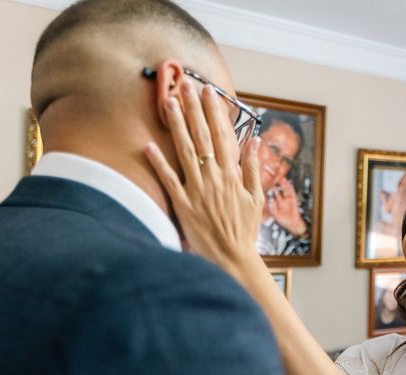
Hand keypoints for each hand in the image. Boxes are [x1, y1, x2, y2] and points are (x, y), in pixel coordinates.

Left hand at [144, 80, 263, 275]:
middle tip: (186, 85)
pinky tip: (149, 145)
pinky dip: (159, 163)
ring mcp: (197, 190)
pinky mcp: (183, 205)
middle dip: (194, 109)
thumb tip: (254, 142)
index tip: (210, 92)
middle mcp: (214, 177)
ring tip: (169, 102)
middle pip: (203, 137)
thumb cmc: (244, 230)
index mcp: (232, 175)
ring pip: (185, 151)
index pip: (223, 136)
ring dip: (177, 125)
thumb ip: (253, 169)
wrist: (232, 258)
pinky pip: (169, 180)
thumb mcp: (256, 198)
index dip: (215, 112)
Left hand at [268, 178, 306, 235]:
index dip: (274, 188)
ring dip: (285, 184)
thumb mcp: (276, 214)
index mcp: (280, 202)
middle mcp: (285, 199)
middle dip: (280, 183)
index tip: (272, 183)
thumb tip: (272, 200)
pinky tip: (289, 184)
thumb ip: (274, 208)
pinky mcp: (294, 202)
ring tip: (283, 178)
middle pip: (282, 189)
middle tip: (278, 176)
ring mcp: (289, 200)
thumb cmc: (284, 220)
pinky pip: (293, 194)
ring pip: (287, 190)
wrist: (292, 225)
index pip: (277, 193)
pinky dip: (291, 189)